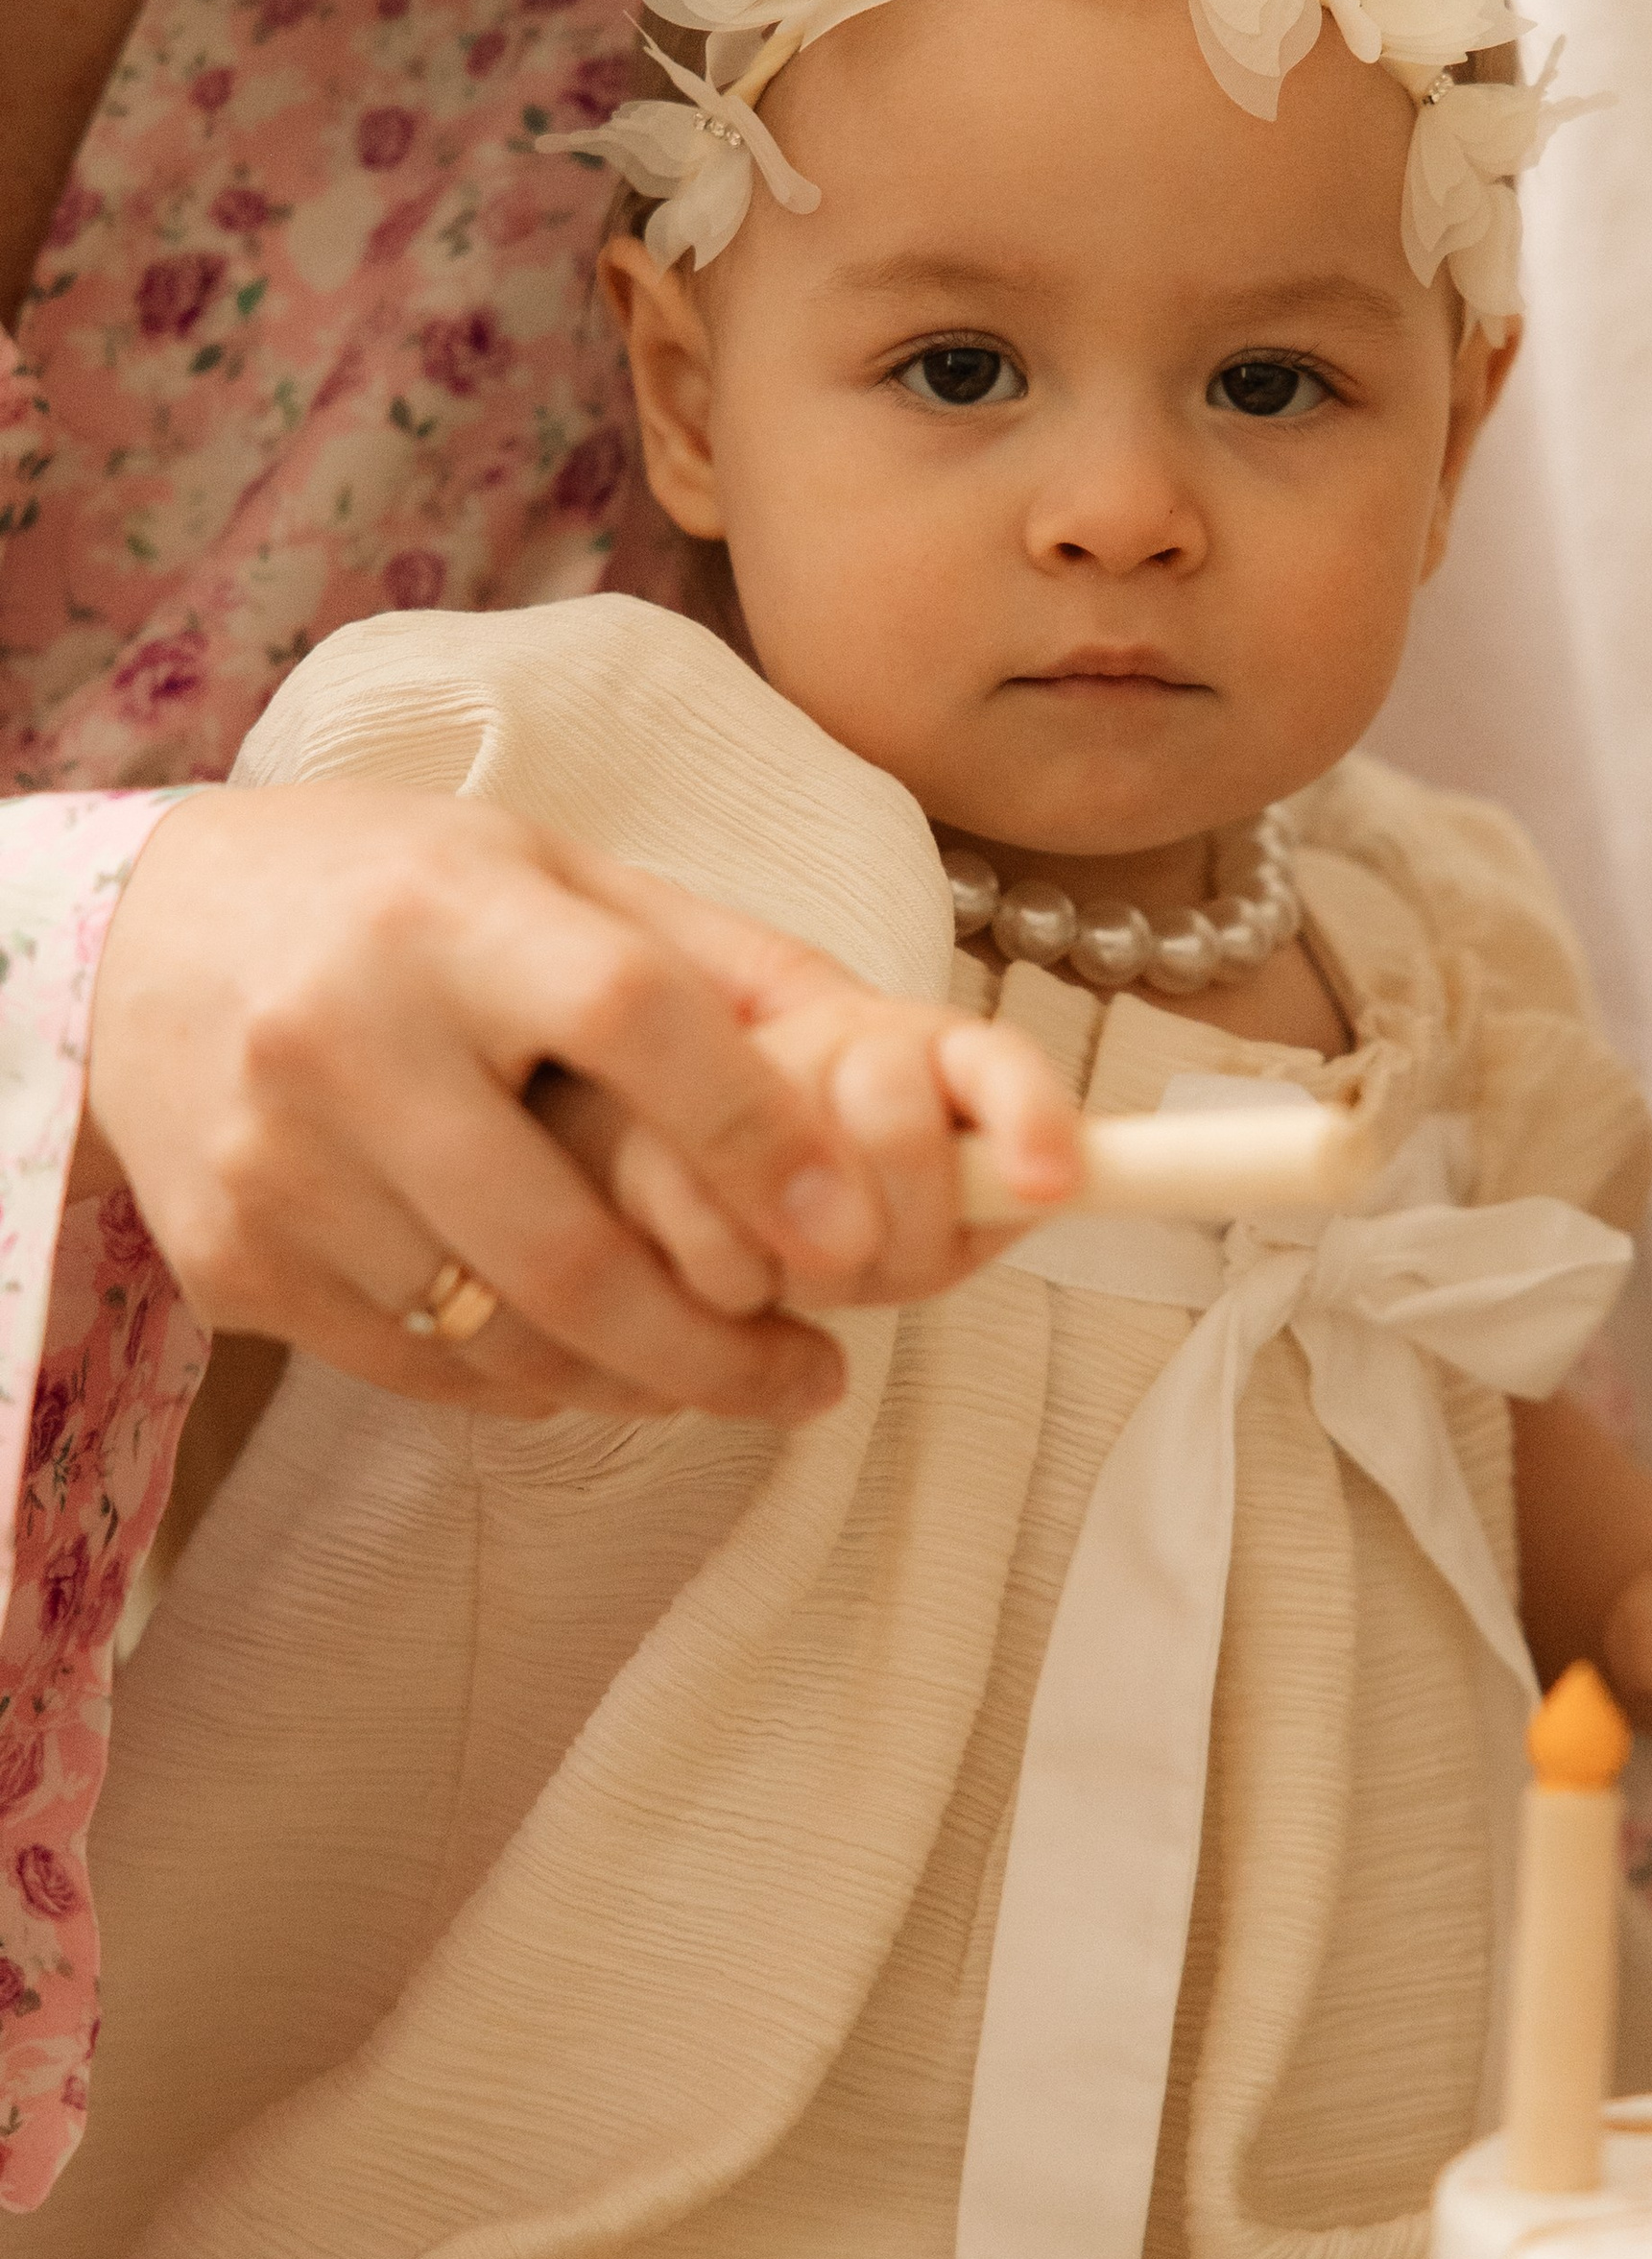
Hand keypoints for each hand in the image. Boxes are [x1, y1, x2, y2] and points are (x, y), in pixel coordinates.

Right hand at [83, 784, 1078, 1419]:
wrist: (138, 945)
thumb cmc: (388, 899)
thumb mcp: (549, 874)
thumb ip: (718, 963)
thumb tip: (906, 1051)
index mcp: (446, 910)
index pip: (624, 1018)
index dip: (750, 1133)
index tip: (850, 1233)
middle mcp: (342, 1035)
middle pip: (560, 1241)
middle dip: (713, 1342)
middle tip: (813, 1380)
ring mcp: (274, 1163)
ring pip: (496, 1334)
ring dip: (637, 1380)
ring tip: (721, 1376)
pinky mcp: (233, 1261)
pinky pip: (421, 1367)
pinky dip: (529, 1384)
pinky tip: (590, 1364)